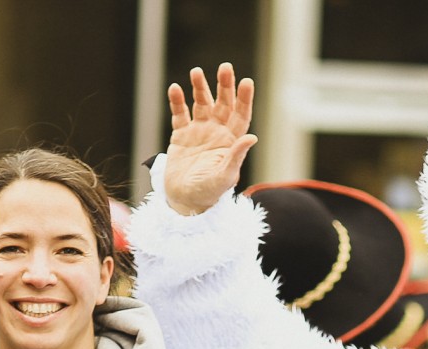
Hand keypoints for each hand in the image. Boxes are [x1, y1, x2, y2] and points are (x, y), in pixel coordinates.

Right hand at [164, 63, 256, 215]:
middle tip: (225, 68)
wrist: (184, 201)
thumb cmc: (208, 193)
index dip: (244, 99)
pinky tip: (174, 89)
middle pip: (223, 104)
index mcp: (231, 142)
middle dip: (224, 86)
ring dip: (200, 88)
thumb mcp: (224, 177)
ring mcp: (199, 132)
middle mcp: (217, 133)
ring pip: (201, 104)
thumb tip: (252, 137)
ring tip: (196, 72)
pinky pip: (180, 114)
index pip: (241, 115)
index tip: (246, 82)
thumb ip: (236, 157)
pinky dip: (177, 102)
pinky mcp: (181, 135)